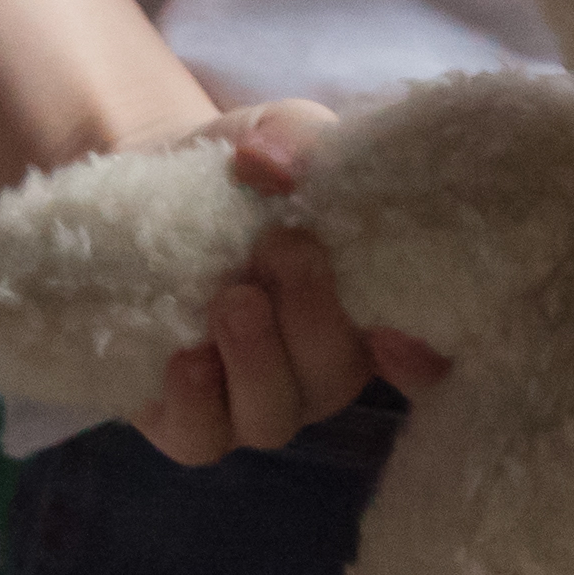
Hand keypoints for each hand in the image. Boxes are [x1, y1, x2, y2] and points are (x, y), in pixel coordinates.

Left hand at [132, 101, 452, 466]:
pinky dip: (196, 404)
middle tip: (281, 246)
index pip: (422, 362)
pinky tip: (184, 358)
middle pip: (334, 379)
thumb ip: (297, 141)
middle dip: (312, 317)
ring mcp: (252, 399)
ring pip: (271, 419)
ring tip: (232, 301)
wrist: (151, 186)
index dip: (421, 362)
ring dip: (256, 363)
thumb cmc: (245, 174)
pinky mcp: (185, 417)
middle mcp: (318, 369)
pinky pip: (199, 438)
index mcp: (367, 313)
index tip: (395, 330)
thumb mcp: (282, 136)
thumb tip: (269, 163)